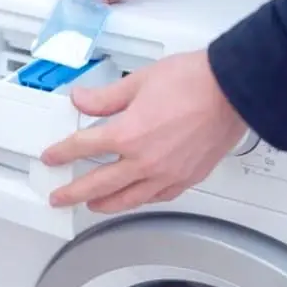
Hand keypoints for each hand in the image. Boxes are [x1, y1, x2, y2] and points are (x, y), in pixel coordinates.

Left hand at [41, 51, 245, 213]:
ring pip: (128, 199)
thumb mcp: (139, 81)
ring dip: (105, 204)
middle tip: (60, 197)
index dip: (63, 152)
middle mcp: (145, 160)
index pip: (83, 147)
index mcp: (128, 134)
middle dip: (74, 191)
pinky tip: (136, 199)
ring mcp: (168, 173)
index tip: (53, 156)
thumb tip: (82, 99)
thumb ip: (106, 97)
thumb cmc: (194, 81)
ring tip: (92, 205)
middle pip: (99, 183)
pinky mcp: (188, 177)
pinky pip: (158, 197)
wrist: (232, 89)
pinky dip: (141, 200)